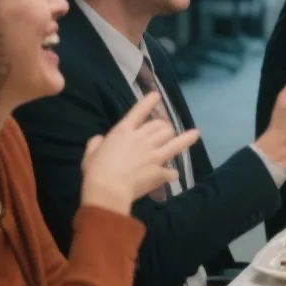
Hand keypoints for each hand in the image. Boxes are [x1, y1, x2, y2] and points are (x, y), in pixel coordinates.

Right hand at [80, 92, 201, 213]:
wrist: (108, 190)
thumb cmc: (96, 171)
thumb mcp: (90, 154)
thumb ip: (96, 144)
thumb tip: (99, 139)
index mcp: (123, 132)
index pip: (138, 111)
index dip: (148, 102)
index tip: (156, 95)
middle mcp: (141, 139)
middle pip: (162, 126)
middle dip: (164, 128)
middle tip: (166, 132)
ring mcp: (153, 154)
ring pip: (175, 141)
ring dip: (185, 139)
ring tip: (195, 135)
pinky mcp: (159, 170)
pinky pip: (171, 171)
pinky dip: (170, 173)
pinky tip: (171, 175)